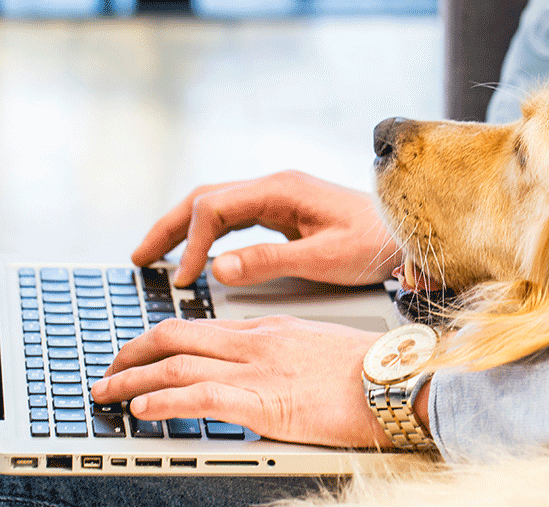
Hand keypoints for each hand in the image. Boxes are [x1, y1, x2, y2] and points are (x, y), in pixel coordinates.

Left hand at [89, 316, 393, 448]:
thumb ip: (287, 356)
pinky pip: (200, 398)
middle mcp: (255, 343)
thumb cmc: (373, 371)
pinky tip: (140, 410)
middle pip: (175, 337)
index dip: (158, 340)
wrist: (400, 380)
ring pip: (176, 366)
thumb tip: (270, 375)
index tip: (138, 353)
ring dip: (131, 380)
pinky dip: (162, 402)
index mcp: (269, 330)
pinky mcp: (265, 404)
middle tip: (106, 369)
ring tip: (104, 394)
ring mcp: (258, 371)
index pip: (199, 327)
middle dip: (131, 353)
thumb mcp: (321, 349)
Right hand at [133, 170, 401, 287]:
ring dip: (183, 230)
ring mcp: (279, 198)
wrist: (410, 237)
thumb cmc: (376, 244)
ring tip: (154, 258)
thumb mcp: (325, 257)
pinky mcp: (285, 213)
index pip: (214, 209)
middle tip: (139, 258)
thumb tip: (217, 268)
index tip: (183, 277)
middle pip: (205, 200)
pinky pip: (234, 219)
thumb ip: (270, 261)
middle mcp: (275, 187)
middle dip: (168, 228)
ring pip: (215, 207)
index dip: (190, 243)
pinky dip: (208, 236)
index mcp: (281, 190)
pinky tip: (197, 255)